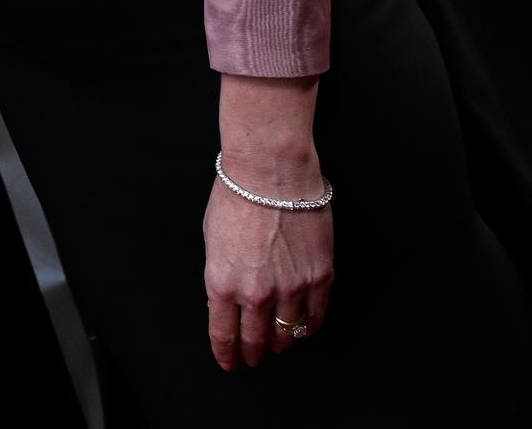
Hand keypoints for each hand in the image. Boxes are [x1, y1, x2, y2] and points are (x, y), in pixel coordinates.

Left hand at [205, 74, 329, 369]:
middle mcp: (257, 293)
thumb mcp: (212, 241)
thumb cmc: (237, 196)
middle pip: (257, 339)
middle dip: (254, 352)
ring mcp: (291, 288)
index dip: (228, 353)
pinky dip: (309, 327)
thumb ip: (220, 276)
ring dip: (281, 342)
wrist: (271, 171)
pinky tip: (304, 328)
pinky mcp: (320, 276)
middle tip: (254, 357)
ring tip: (278, 344)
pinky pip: (316, 315)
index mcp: (223, 284)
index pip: (224, 335)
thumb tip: (225, 302)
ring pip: (288, 333)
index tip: (230, 361)